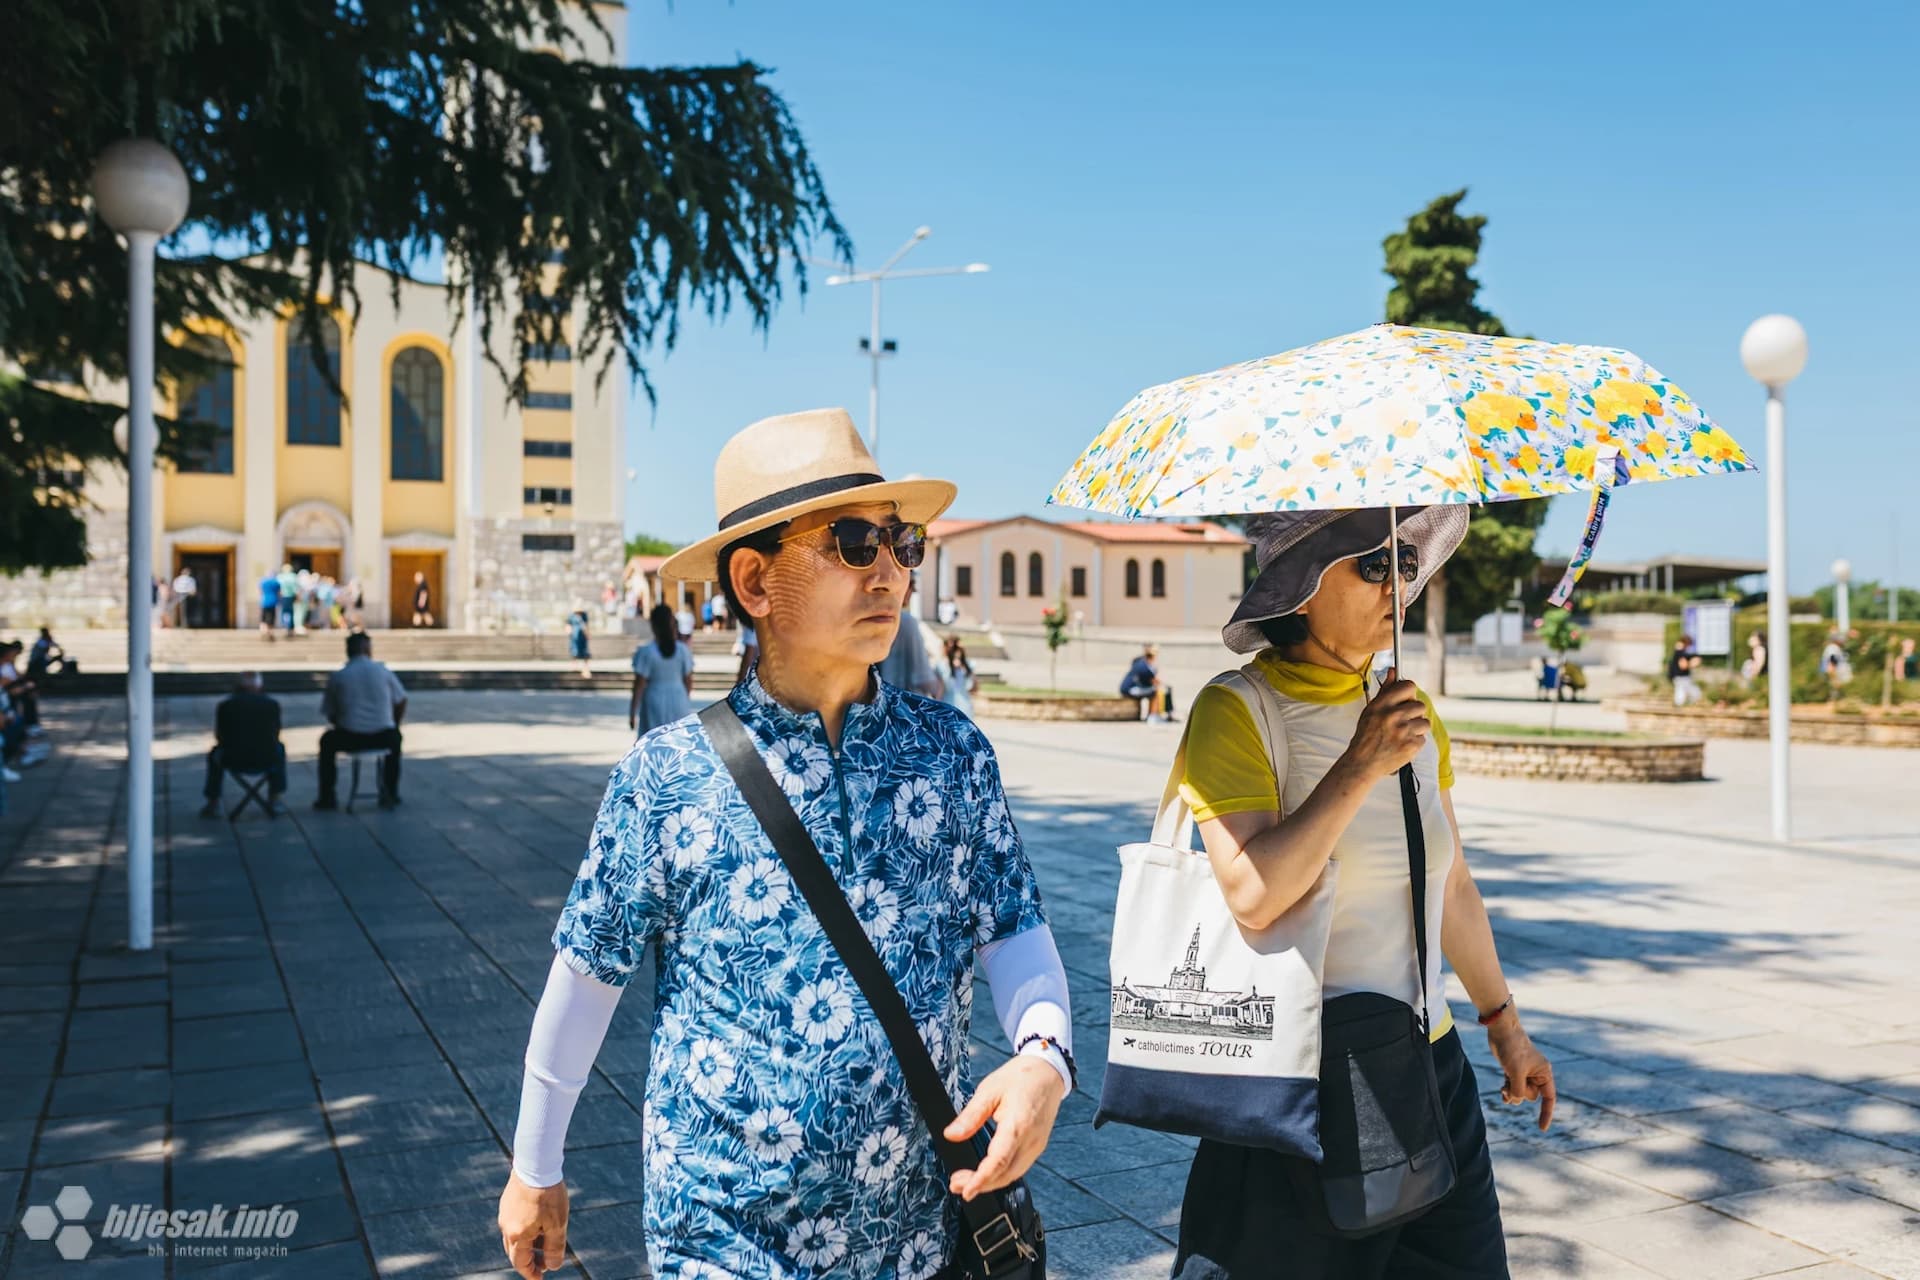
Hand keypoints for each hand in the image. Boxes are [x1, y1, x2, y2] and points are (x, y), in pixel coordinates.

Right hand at [498, 1171, 569, 1277]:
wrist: (535, 1163)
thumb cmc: (548, 1195)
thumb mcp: (557, 1224)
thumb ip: (554, 1248)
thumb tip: (552, 1267)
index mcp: (517, 1236)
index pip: (521, 1263)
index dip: (531, 1273)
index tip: (540, 1279)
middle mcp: (506, 1227)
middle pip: (515, 1252)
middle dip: (530, 1260)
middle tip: (545, 1262)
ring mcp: (504, 1213)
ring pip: (514, 1237)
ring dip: (528, 1244)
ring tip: (545, 1242)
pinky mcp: (507, 1202)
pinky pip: (514, 1223)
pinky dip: (525, 1230)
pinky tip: (539, 1223)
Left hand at [943, 1055, 1067, 1200]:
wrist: (1047, 1072)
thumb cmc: (1020, 1078)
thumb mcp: (989, 1090)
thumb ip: (970, 1116)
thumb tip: (951, 1135)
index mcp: (1019, 1125)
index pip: (999, 1160)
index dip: (982, 1179)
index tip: (966, 1190)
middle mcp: (1031, 1140)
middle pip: (1006, 1174)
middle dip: (981, 1185)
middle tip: (956, 1185)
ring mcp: (1037, 1146)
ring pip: (1013, 1175)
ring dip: (990, 1183)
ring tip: (966, 1182)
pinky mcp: (1037, 1146)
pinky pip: (1019, 1168)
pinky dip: (1001, 1175)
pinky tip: (986, 1173)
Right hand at [1341, 668, 1428, 778]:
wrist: (1363, 763)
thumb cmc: (1366, 736)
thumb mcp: (1371, 710)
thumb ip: (1385, 690)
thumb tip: (1394, 671)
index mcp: (1382, 704)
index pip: (1409, 686)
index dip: (1410, 693)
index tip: (1406, 700)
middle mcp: (1393, 716)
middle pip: (1420, 705)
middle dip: (1414, 713)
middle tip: (1402, 722)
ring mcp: (1403, 731)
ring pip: (1425, 722)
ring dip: (1416, 728)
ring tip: (1403, 734)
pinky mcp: (1411, 745)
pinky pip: (1423, 738)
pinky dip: (1415, 742)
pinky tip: (1402, 744)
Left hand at [1486, 1009, 1554, 1130]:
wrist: (1501, 1030)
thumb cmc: (1512, 1048)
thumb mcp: (1516, 1072)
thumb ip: (1518, 1089)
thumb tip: (1516, 1100)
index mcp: (1544, 1073)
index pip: (1549, 1098)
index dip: (1546, 1113)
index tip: (1541, 1128)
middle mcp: (1536, 1074)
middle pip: (1531, 1096)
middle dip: (1520, 1094)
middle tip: (1511, 1084)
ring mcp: (1524, 1072)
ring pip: (1520, 1094)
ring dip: (1511, 1095)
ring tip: (1503, 1089)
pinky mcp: (1512, 1070)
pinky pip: (1512, 1088)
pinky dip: (1507, 1091)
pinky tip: (1502, 1091)